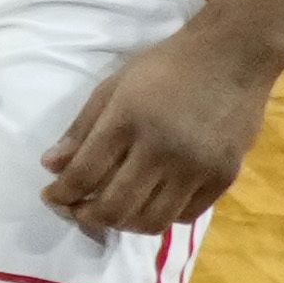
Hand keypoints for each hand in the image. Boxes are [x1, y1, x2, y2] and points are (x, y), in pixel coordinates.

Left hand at [37, 19, 275, 233]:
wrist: (232, 57)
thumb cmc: (166, 67)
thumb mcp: (113, 87)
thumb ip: (81, 129)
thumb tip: (51, 166)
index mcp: (127, 121)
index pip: (84, 174)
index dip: (61, 194)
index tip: (51, 197)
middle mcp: (162, 149)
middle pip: (115, 207)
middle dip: (87, 217)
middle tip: (79, 211)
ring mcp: (196, 167)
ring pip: (152, 221)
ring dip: (123, 224)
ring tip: (112, 213)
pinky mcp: (224, 177)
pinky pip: (186, 215)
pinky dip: (161, 217)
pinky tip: (149, 205)